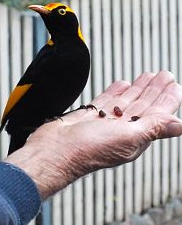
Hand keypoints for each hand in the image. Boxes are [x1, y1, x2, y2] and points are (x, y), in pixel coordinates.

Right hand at [5, 71, 181, 199]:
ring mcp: (105, 122)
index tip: (174, 84)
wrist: (55, 149)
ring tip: (147, 75)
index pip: (157, 115)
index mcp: (135, 137)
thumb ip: (153, 128)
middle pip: (143, 106)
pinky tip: (123, 83)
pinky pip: (107, 100)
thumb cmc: (89, 148)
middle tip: (164, 75)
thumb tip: (180, 125)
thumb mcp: (127, 137)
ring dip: (138, 88)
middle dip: (154, 90)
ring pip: (126, 101)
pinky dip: (116, 91)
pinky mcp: (90, 115)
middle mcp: (122, 130)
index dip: (167, 99)